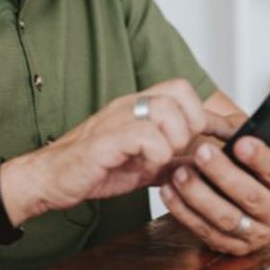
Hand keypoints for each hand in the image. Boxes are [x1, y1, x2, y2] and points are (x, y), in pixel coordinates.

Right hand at [15, 79, 236, 218]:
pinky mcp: (107, 138)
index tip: (219, 138)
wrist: (51, 179)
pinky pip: (148, 136)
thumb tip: (202, 163)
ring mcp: (117, 118)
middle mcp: (129, 104)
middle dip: (190, 127)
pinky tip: (143, 166)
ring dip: (172, 142)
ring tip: (157, 160)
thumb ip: (171, 159)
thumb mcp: (143, 164)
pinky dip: (155, 155)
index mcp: (138, 106)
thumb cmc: (94, 168)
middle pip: (181, 93)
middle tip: (177, 152)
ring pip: (168, 113)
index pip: (183, 90)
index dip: (206, 114)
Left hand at [158, 135, 269, 255]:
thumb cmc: (260, 172)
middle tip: (202, 151)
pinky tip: (170, 190)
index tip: (241, 142)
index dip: (261, 159)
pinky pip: (203, 230)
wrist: (248, 197)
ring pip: (225, 217)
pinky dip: (183, 210)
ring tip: (181, 171)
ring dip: (199, 194)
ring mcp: (253, 235)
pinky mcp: (229, 246)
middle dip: (223, 173)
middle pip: (250, 197)